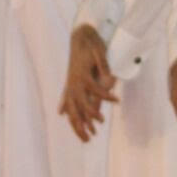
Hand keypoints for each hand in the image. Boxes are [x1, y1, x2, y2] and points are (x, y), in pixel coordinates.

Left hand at [59, 25, 116, 142]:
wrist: (82, 36)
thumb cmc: (81, 59)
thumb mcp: (75, 80)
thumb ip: (70, 97)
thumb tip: (62, 114)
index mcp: (71, 90)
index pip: (72, 114)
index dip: (77, 128)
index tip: (86, 140)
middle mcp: (73, 87)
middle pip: (75, 112)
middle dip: (82, 126)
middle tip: (92, 137)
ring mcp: (78, 80)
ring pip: (84, 102)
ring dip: (93, 113)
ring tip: (102, 120)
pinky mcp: (87, 71)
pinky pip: (96, 87)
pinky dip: (105, 94)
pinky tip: (114, 98)